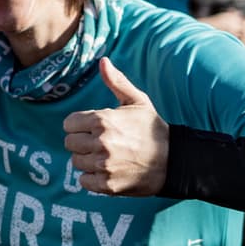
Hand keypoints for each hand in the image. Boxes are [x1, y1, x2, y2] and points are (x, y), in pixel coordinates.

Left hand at [62, 58, 168, 195]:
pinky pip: (84, 181)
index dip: (79, 125)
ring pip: (76, 162)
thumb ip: (117, 82)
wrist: (175, 160)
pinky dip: (93, 178)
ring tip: (106, 157)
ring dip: (87, 160)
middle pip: (70, 143)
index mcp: (103, 120)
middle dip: (82, 142)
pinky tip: (108, 171)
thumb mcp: (138, 101)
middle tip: (101, 143)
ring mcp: (104, 165)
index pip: (69, 124)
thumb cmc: (152, 129)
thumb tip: (103, 61)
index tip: (93, 128)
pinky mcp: (107, 184)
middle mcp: (101, 142)